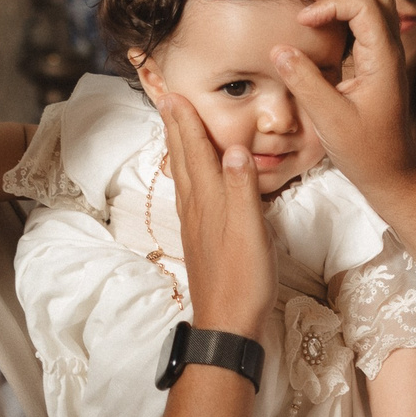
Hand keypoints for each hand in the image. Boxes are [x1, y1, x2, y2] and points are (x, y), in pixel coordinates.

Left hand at [155, 88, 274, 339]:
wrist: (227, 323)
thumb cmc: (243, 278)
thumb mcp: (250, 230)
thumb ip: (242, 188)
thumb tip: (236, 148)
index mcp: (209, 200)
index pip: (195, 151)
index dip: (186, 122)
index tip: (173, 93)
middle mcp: (197, 208)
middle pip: (183, 158)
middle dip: (176, 127)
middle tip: (165, 99)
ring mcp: (197, 224)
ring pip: (185, 176)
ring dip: (179, 148)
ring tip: (174, 128)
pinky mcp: (201, 239)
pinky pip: (191, 194)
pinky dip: (188, 175)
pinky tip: (192, 180)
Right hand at [273, 0, 415, 193]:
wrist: (392, 172)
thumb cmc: (366, 151)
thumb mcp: (329, 120)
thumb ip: (304, 81)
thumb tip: (278, 49)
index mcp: (383, 60)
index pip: (364, 6)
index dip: (331, 4)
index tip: (302, 20)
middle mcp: (390, 50)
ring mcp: (387, 54)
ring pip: (377, 2)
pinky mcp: (377, 62)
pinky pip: (369, 20)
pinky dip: (348, 5)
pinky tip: (326, 6)